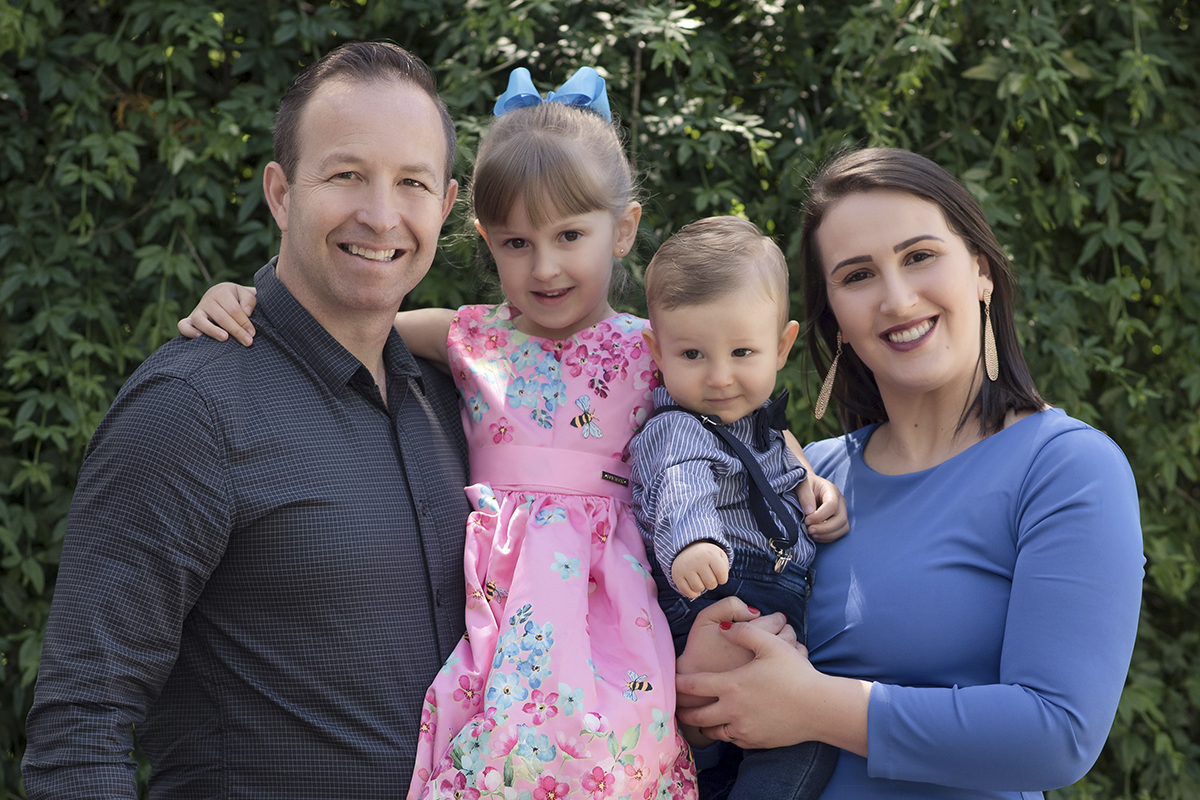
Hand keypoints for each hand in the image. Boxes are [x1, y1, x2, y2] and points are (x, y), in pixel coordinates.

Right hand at [178, 283, 256, 345]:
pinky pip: (183, 325)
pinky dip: (189, 331)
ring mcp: (197, 310)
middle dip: (236, 330)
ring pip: (200, 320)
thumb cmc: (237, 299)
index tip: (253, 333)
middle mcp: (207, 300)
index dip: (244, 322)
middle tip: (248, 341)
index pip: (234, 309)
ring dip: (212, 330)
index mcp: (222, 291)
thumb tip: (246, 312)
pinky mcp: (190, 320)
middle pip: (221, 317)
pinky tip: (200, 337)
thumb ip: (249, 301)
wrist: (222, 296)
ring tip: (225, 338)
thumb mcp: (245, 295)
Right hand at [671, 541, 728, 598]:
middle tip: (708, 576)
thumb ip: (725, 567)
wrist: (686, 548)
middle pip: (711, 584)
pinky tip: (694, 585)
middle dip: (712, 583)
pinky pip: (687, 592)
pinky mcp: (677, 576)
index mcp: (709, 554)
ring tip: (700, 579)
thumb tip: (720, 581)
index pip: (722, 574)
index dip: (722, 578)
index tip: (718, 575)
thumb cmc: (706, 555)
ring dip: (702, 587)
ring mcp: (685, 568)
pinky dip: (693, 593)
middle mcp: (697, 560)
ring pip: (699, 589)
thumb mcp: (719, 555)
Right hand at [675, 597, 795, 685]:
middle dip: (788, 631)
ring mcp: (769, 674)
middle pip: (789, 637)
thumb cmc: (699, 652)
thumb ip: (729, 606)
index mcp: (751, 636)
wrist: (694, 690)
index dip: (778, 618)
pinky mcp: (770, 690)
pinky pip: (791, 674)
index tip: (777, 619)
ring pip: (793, 656)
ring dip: (792, 648)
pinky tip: (783, 664)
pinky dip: (792, 666)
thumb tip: (755, 611)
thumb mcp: (705, 620)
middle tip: (784, 630)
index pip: (777, 621)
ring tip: (784, 646)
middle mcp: (764, 655)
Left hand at [676, 619, 868, 753]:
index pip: (694, 686)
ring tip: (701, 720)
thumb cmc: (795, 673)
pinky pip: (732, 739)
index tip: (671, 682)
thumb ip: (744, 631)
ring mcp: (743, 729)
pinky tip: (728, 726)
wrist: (819, 708)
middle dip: (685, 712)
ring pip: (714, 731)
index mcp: (730, 686)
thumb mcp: (770, 644)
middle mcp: (731, 710)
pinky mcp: (756, 741)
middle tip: (678, 709)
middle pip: (697, 716)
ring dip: (705, 725)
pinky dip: (726, 733)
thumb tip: (726, 626)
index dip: (679, 684)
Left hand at [800, 474, 848, 542]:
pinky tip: (815, 536)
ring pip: (843, 528)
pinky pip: (839, 533)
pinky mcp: (838, 521)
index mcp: (832, 491)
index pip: (832, 506)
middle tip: (809, 530)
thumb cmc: (805, 484)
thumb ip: (805, 496)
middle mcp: (840, 502)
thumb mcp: (802, 485)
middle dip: (825, 529)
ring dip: (827, 535)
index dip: (820, 516)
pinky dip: (827, 538)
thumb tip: (809, 512)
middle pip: (841, 519)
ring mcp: (841, 512)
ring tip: (812, 534)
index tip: (807, 520)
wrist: (807, 486)